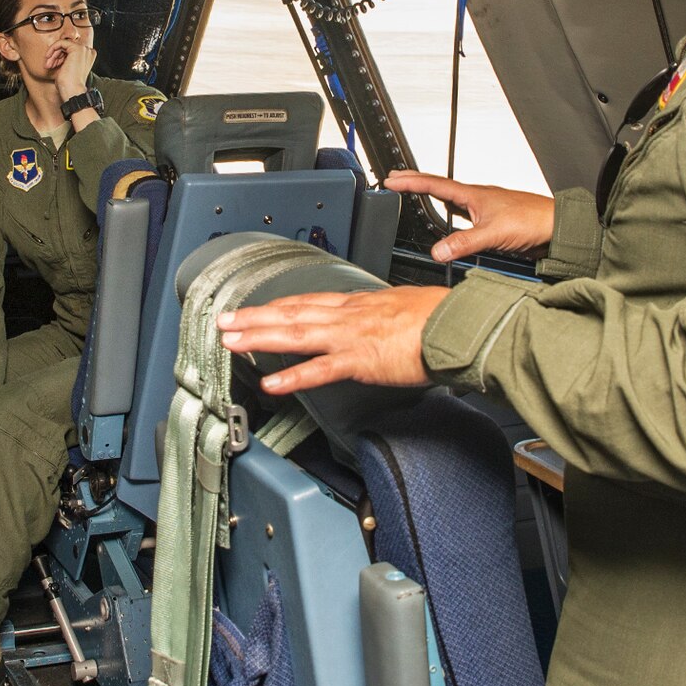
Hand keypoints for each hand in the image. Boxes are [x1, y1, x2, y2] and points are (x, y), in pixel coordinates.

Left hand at [47, 38, 96, 102]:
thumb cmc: (69, 84)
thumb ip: (65, 59)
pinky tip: (48, 58)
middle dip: (55, 56)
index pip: (70, 50)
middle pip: (66, 47)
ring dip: (53, 55)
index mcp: (88, 56)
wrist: (72, 91)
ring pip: (63, 44)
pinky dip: (52, 49)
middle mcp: (88, 51)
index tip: (52, 66)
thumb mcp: (67, 68)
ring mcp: (84, 49)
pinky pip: (60, 42)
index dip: (59, 57)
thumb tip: (55, 52)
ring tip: (48, 65)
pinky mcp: (77, 48)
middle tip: (48, 65)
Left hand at [219, 286, 449, 392]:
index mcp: (360, 304)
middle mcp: (349, 315)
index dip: (277, 306)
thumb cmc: (442, 318)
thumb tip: (377, 323)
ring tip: (230, 341)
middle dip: (254, 317)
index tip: (255, 309)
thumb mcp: (405, 309)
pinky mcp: (362, 360)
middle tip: (223, 320)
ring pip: (296, 334)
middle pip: (292, 313)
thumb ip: (383, 318)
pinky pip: (320, 370)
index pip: (309, 302)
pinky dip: (293, 377)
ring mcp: (352, 337)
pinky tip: (271, 383)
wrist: (461, 325)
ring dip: (258, 337)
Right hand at [384, 170, 555, 263]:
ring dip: (433, 196)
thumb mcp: (493, 233)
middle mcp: (477, 199)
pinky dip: (451, 214)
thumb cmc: (534, 220)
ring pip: (452, 200)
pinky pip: (464, 215)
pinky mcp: (493, 222)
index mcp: (473, 195)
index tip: (391, 179)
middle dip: (416, 183)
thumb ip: (464, 243)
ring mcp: (485, 209)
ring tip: (418, 193)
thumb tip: (437, 251)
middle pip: (439, 187)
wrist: (559, 227)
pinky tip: (453, 221)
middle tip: (396, 179)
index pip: (434, 185)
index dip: (410, 182)